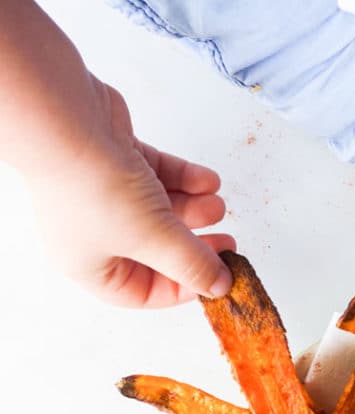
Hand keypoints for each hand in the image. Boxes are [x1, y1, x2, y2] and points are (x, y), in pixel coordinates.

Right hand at [30, 79, 233, 306]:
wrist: (65, 118)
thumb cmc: (96, 189)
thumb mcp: (155, 239)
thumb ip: (192, 264)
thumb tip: (220, 286)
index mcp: (92, 265)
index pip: (144, 291)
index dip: (183, 288)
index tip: (215, 278)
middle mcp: (96, 233)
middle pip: (158, 250)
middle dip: (195, 245)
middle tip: (227, 242)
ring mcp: (106, 194)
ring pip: (162, 211)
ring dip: (195, 209)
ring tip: (218, 204)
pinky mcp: (118, 159)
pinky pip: (159, 177)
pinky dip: (186, 180)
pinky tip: (208, 180)